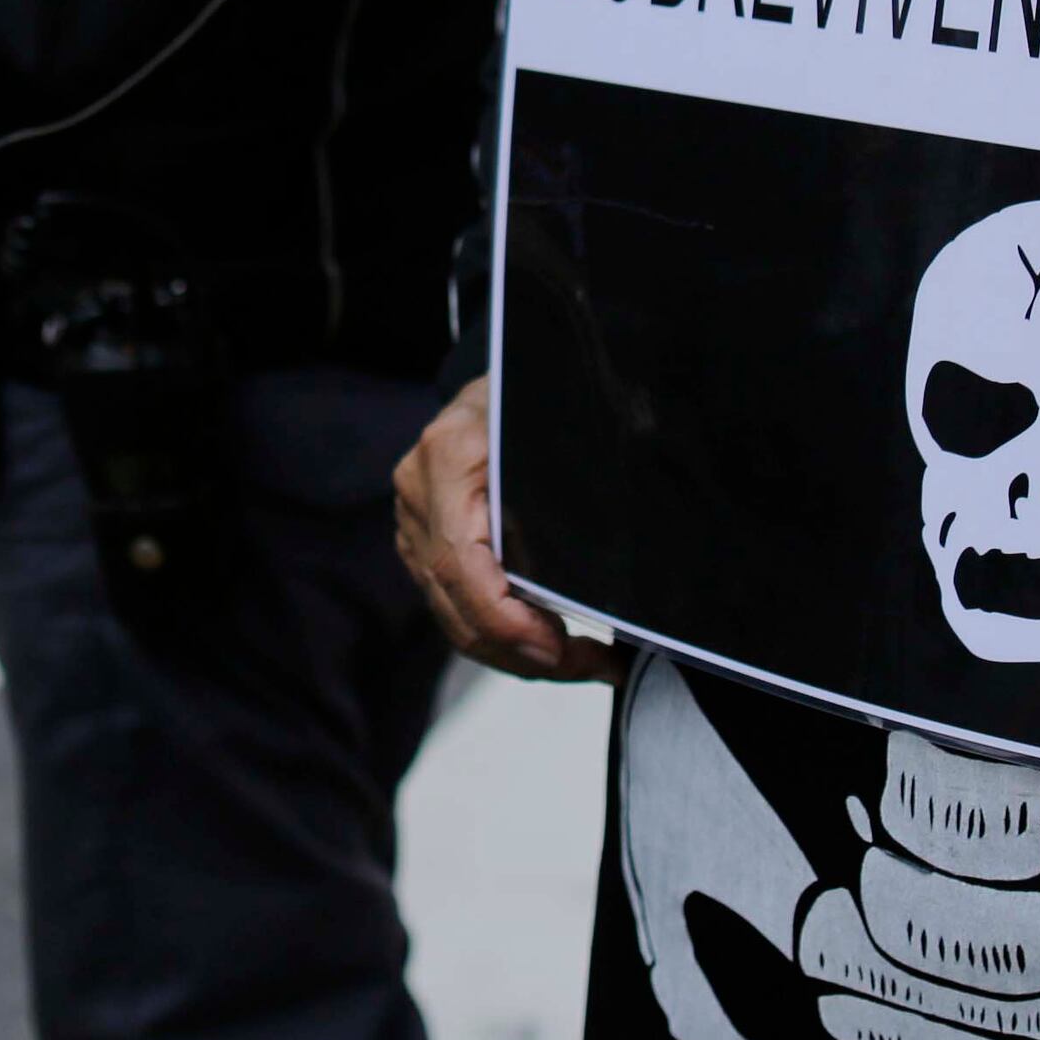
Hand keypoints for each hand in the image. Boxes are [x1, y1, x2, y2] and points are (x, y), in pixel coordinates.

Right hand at [391, 382, 613, 680]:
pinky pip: (457, 607)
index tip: (560, 650)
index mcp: (448, 456)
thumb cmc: (536, 392)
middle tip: (595, 667)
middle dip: (526, 652)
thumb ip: (577, 475)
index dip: (507, 620)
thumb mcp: (561, 419)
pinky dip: (505, 636)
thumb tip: (624, 543)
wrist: (505, 372)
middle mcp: (418, 493)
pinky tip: (555, 645)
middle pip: (457, 604)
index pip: (461, 564)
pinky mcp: (424, 543)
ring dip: (519, 654)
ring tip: (588, 664)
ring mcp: (414, 522)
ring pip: (455, 617)